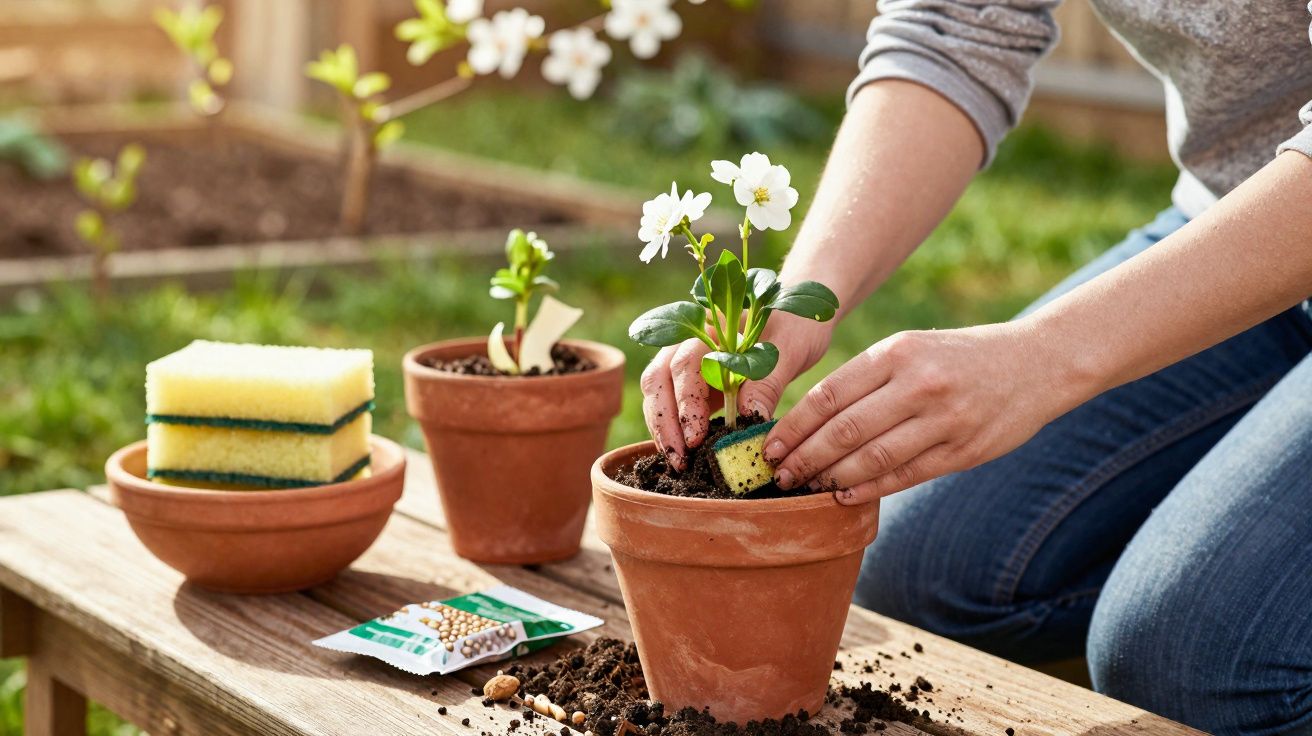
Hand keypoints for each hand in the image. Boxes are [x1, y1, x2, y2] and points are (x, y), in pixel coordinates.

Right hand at [640, 314, 833, 470]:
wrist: (802, 320)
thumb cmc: (797, 325)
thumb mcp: (790, 348)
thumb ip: (767, 379)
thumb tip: (746, 416)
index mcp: (709, 328)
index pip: (683, 364)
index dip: (685, 401)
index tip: (696, 435)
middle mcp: (690, 342)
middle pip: (658, 379)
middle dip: (664, 421)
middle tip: (680, 458)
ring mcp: (690, 365)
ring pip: (659, 394)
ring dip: (663, 428)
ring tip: (678, 463)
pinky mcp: (698, 385)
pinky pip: (675, 407)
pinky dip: (674, 430)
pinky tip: (685, 455)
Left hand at [763, 322, 1082, 502]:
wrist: (1036, 363)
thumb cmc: (959, 357)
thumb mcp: (912, 349)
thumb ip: (867, 379)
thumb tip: (808, 420)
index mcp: (897, 352)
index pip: (829, 393)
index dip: (794, 425)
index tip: (768, 446)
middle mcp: (918, 384)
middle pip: (844, 430)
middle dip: (804, 457)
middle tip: (779, 476)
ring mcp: (944, 419)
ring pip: (872, 458)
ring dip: (832, 478)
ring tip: (806, 488)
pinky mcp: (963, 449)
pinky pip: (905, 475)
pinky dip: (870, 489)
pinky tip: (844, 496)